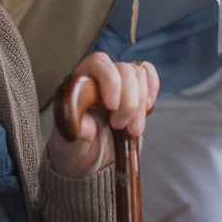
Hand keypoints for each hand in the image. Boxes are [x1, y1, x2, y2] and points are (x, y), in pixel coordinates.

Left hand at [46, 53, 159, 177]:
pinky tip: (146, 108)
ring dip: (140, 104)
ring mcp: (119, 82)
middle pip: (125, 70)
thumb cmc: (75, 149)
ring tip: (132, 129)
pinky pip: (148, 75)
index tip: (113, 106)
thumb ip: (76, 133)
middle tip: (119, 126)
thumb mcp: (70, 146)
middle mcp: (99, 77)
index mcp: (78, 83)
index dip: (110, 80)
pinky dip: (152, 90)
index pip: (98, 63)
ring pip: (139, 76)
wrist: (89, 158)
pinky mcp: (134, 90)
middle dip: (129, 101)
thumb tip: (84, 124)